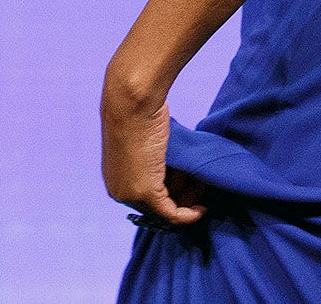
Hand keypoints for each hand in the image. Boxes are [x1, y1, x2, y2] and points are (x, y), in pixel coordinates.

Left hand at [101, 66, 205, 227]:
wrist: (132, 105)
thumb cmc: (139, 114)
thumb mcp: (147, 140)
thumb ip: (155, 158)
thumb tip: (173, 164)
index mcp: (116, 180)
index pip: (146, 197)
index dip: (172, 192)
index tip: (193, 184)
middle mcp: (119, 192)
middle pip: (157, 205)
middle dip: (183, 197)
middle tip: (203, 185)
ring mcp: (131, 194)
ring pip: (166, 208)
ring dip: (189, 201)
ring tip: (205, 185)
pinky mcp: (145, 192)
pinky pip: (170, 213)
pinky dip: (187, 215)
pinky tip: (202, 209)